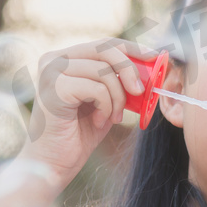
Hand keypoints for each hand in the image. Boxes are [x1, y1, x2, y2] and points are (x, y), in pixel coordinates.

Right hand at [19, 38, 158, 185]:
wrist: (53, 163)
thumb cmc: (78, 134)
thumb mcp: (104, 101)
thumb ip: (117, 81)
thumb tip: (148, 67)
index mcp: (64, 58)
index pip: (104, 43)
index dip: (132, 48)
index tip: (154, 57)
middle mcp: (54, 59)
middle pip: (105, 49)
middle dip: (130, 70)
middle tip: (140, 92)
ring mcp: (52, 72)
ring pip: (104, 71)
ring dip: (117, 98)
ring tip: (111, 117)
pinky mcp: (55, 88)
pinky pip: (98, 88)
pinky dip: (106, 107)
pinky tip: (98, 121)